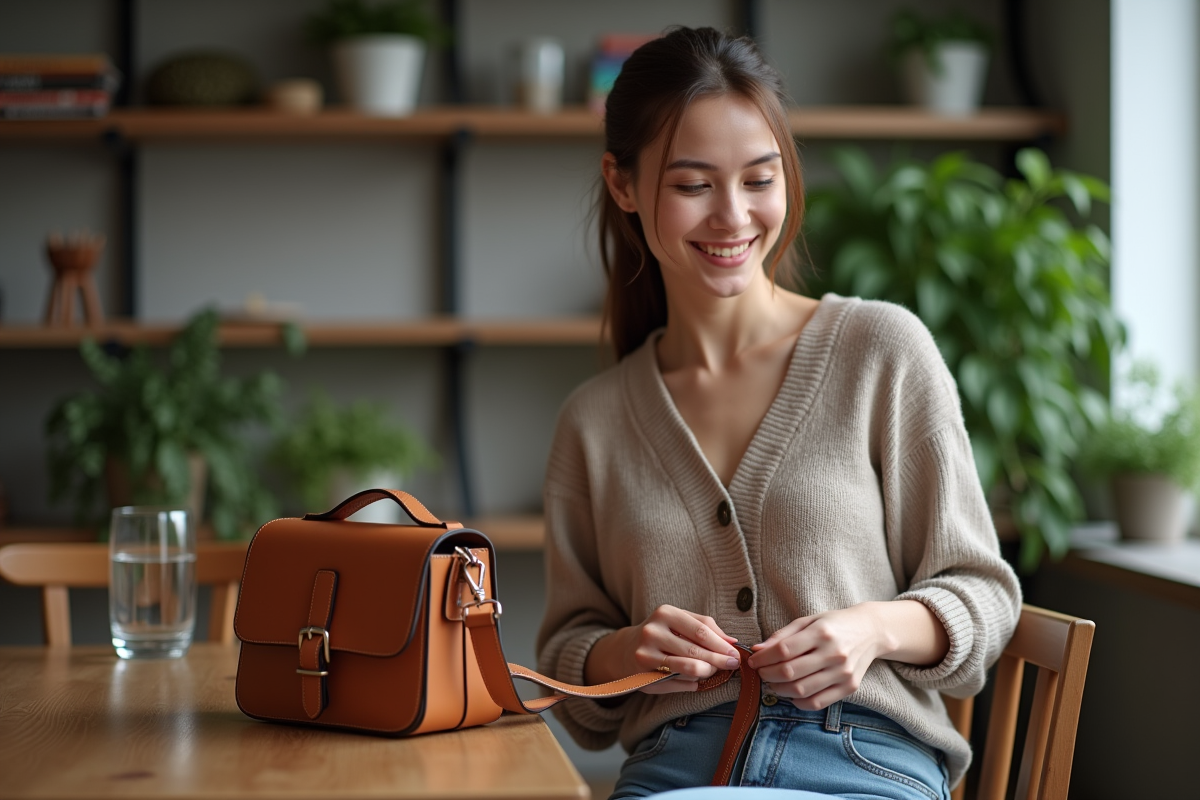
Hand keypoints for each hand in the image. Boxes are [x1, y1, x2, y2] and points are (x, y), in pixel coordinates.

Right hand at [586, 605, 740, 693]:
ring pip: (687, 668)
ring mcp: (646, 654)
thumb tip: (732, 641)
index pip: (700, 630)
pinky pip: (677, 683)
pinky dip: (691, 683)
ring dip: (707, 672)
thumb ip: (705, 626)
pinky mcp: (643, 674)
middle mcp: (652, 632)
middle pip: (695, 651)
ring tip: (714, 671)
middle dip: (718, 660)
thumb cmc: (661, 633)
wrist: (625, 649)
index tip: (735, 653)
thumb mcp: (679, 620)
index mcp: (664, 613)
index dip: (721, 644)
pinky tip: (696, 681)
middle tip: (732, 665)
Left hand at [746, 604, 889, 709]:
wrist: (871, 632)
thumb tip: (757, 650)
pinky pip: (817, 702)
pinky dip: (798, 701)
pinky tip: (790, 693)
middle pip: (790, 672)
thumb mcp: (808, 621)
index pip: (784, 650)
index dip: (763, 658)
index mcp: (821, 632)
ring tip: (772, 683)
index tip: (753, 661)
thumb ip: (782, 635)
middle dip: (767, 675)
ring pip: (801, 690)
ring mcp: (843, 673)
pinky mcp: (849, 687)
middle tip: (760, 673)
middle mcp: (834, 654)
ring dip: (779, 689)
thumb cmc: (834, 624)